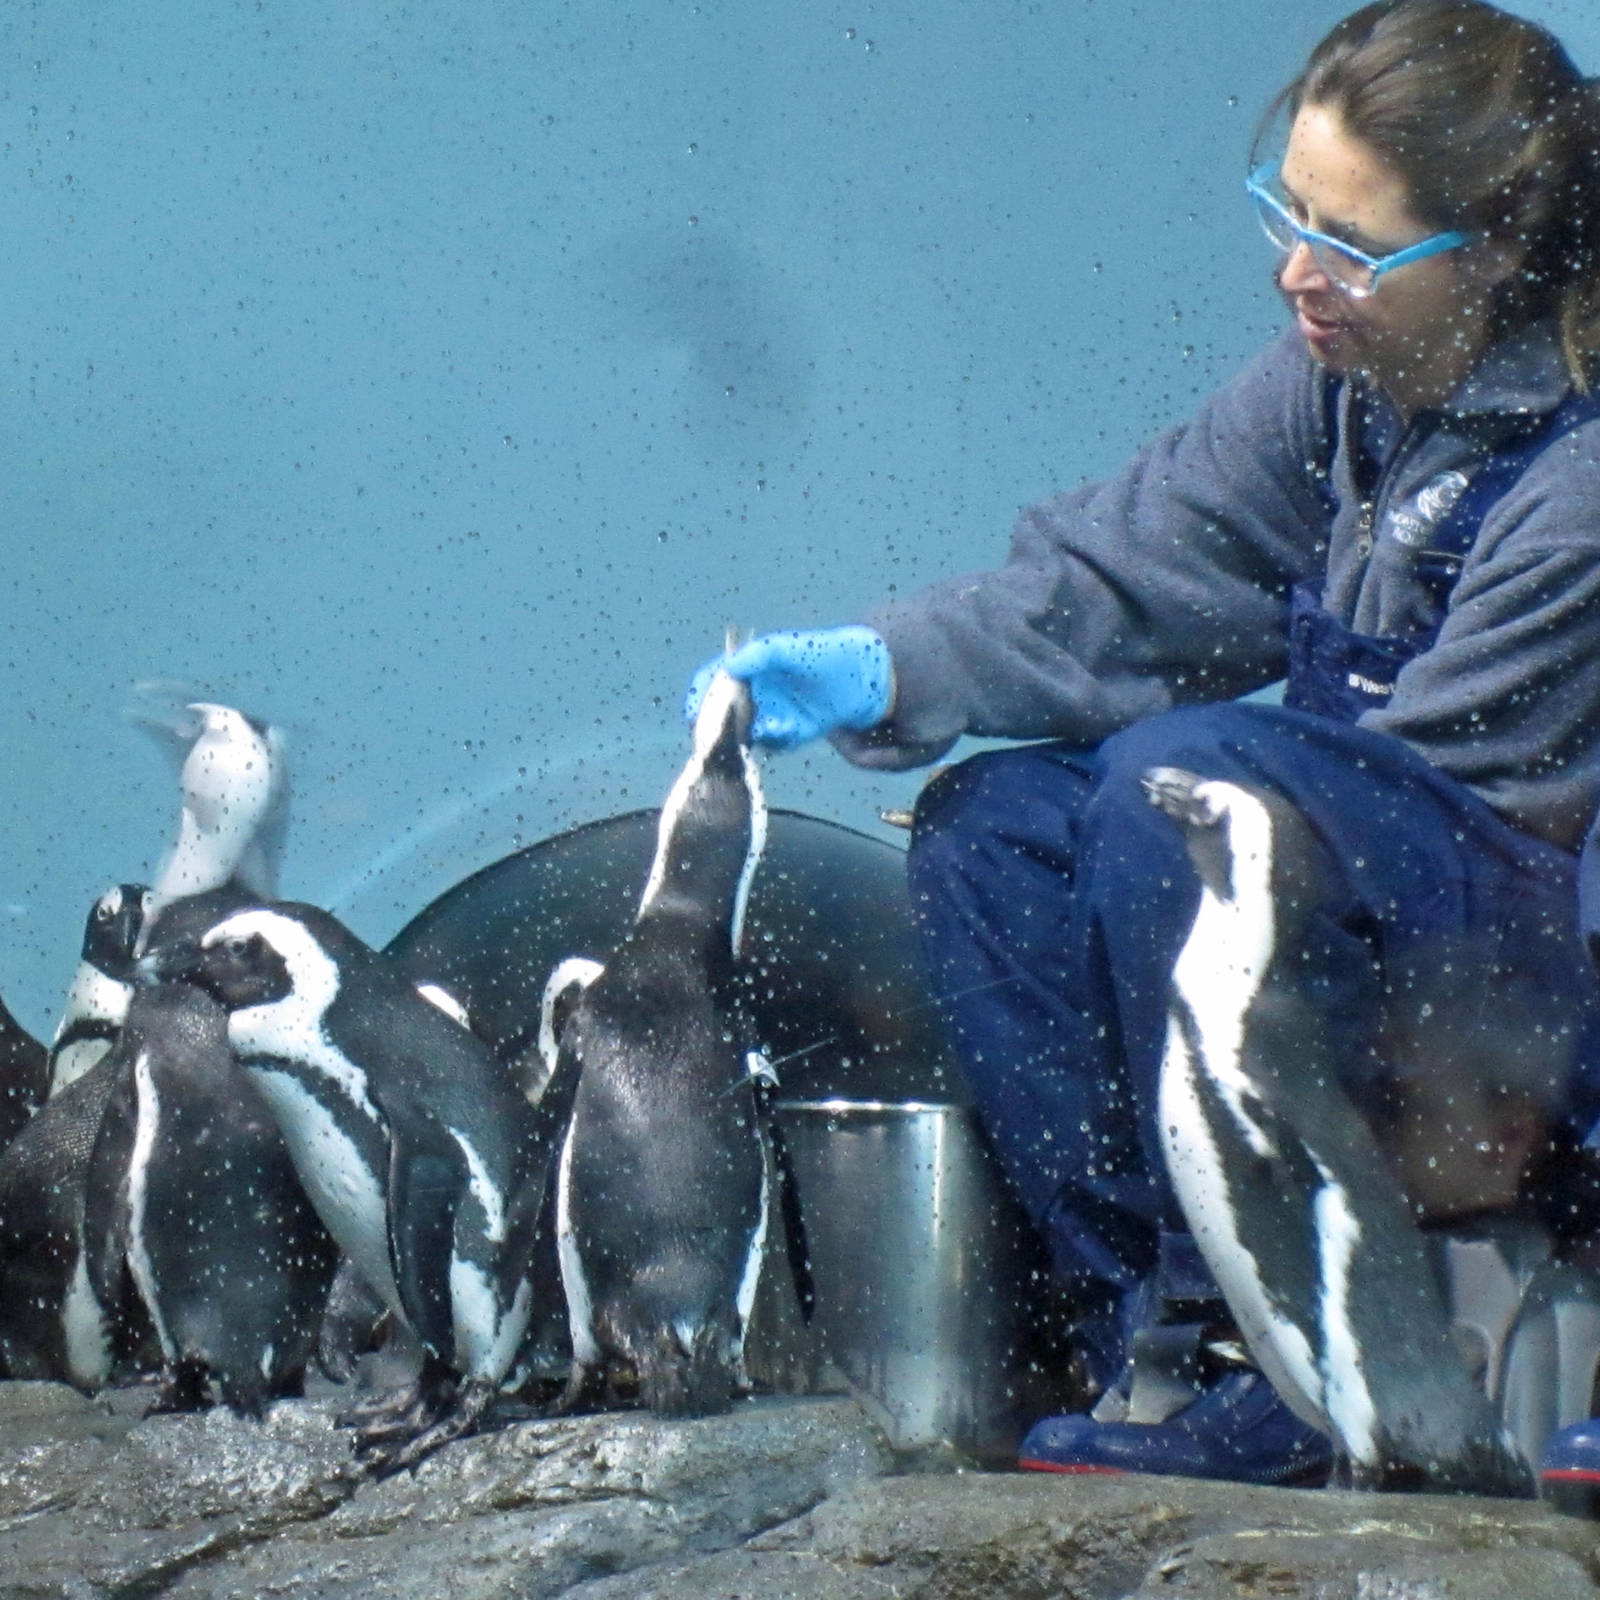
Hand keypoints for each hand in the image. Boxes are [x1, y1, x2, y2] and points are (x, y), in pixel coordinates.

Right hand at [684, 627, 892, 750]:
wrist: (864, 675)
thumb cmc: (825, 654)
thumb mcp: (790, 647)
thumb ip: (760, 654)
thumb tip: (728, 669)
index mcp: (749, 668)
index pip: (712, 680)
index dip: (698, 695)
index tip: (694, 711)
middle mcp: (756, 693)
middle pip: (721, 713)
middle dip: (715, 725)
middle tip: (715, 733)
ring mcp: (771, 714)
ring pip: (744, 732)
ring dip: (743, 736)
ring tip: (755, 729)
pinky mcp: (790, 732)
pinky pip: (772, 743)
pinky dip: (773, 738)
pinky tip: (784, 727)